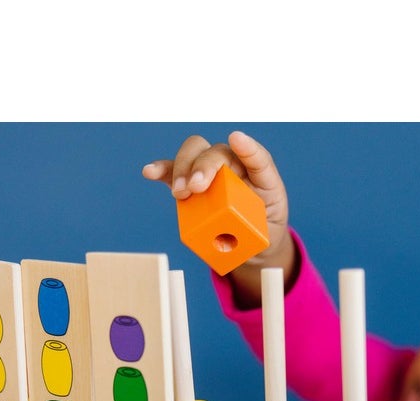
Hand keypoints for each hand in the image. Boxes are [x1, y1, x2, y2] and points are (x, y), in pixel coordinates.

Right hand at [143, 131, 296, 302]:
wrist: (253, 241)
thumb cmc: (263, 232)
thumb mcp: (269, 234)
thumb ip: (253, 231)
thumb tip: (227, 237)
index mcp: (259, 175)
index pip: (256, 158)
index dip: (247, 148)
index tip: (236, 140)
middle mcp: (234, 167)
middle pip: (217, 152)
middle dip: (204, 166)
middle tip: (196, 187)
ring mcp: (211, 173)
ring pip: (194, 154)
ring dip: (182, 169)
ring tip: (179, 192)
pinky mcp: (191, 184)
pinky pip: (174, 171)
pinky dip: (162, 170)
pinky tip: (150, 172)